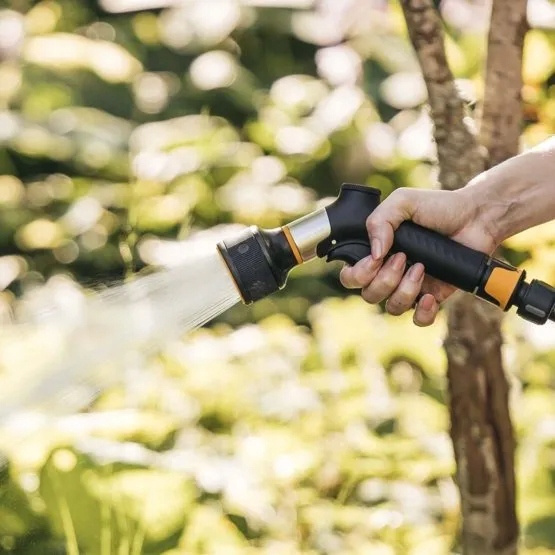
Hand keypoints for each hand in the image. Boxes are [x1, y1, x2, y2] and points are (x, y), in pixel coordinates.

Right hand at [339, 186, 497, 325]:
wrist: (476, 217)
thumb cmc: (439, 207)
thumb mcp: (403, 201)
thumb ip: (379, 220)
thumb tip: (374, 253)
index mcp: (377, 252)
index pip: (351, 277)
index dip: (358, 274)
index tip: (377, 258)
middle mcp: (389, 272)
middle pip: (369, 295)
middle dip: (385, 280)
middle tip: (404, 257)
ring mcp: (410, 286)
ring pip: (392, 308)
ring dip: (405, 290)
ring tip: (422, 268)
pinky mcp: (433, 296)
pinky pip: (419, 320)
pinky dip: (423, 312)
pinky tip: (431, 296)